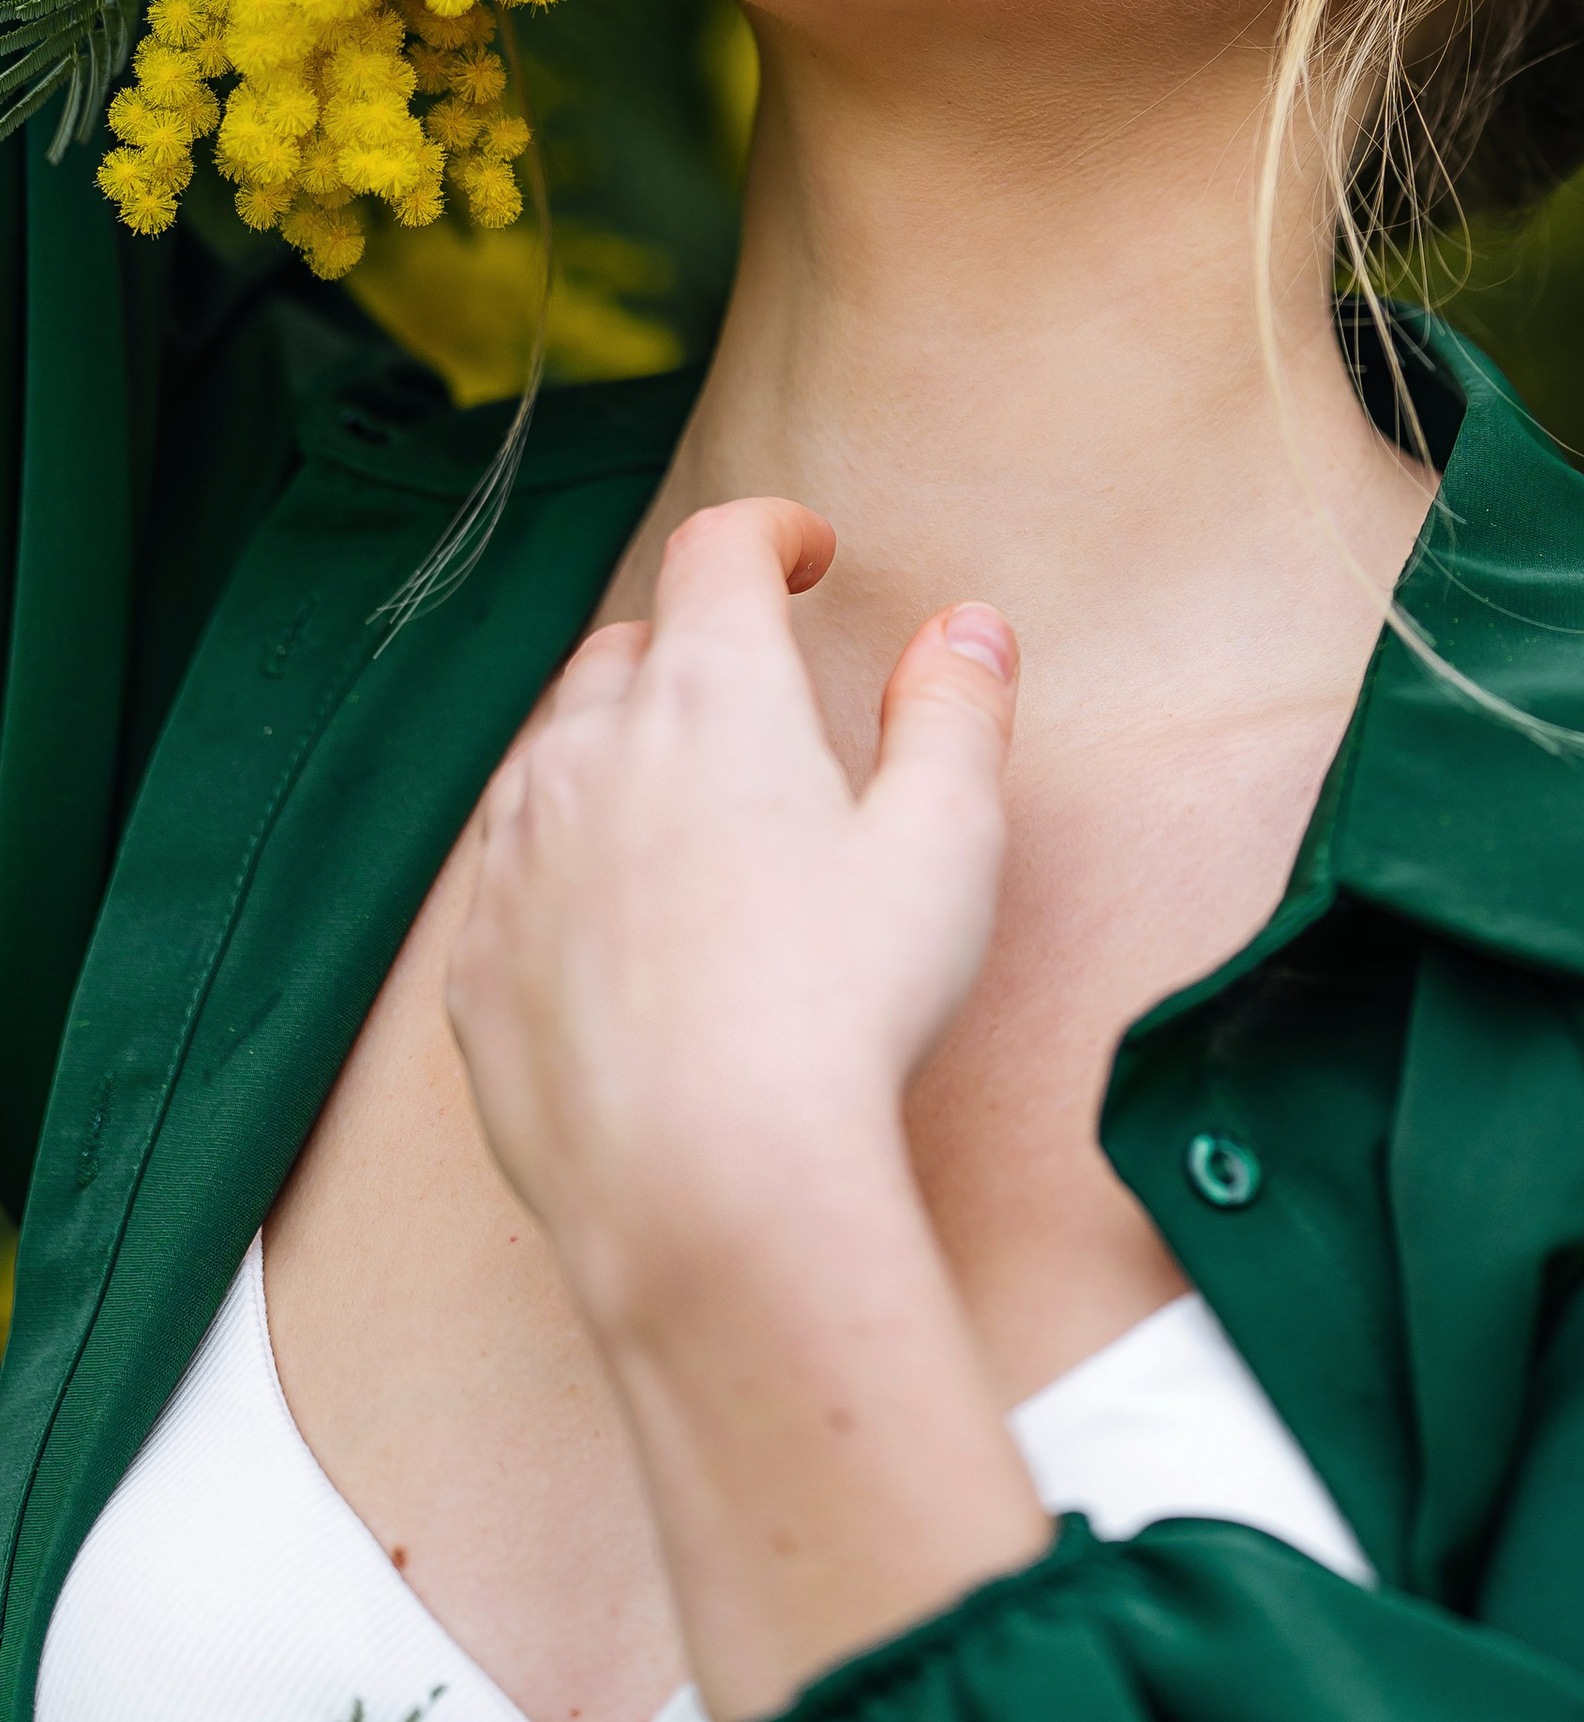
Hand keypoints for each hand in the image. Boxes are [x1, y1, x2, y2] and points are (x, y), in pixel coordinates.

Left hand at [446, 496, 1019, 1335]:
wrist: (706, 1189)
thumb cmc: (841, 1007)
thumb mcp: (946, 842)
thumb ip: (955, 711)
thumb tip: (968, 626)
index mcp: (713, 696)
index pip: (719, 550)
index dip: (770, 532)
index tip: (807, 551)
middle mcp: (590, 751)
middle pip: (630, 648)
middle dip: (694, 647)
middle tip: (760, 700)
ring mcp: (516, 858)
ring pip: (555, 753)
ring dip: (617, 750)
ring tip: (689, 809)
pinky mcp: (477, 965)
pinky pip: (512, 874)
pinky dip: (565, 864)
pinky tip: (623, 926)